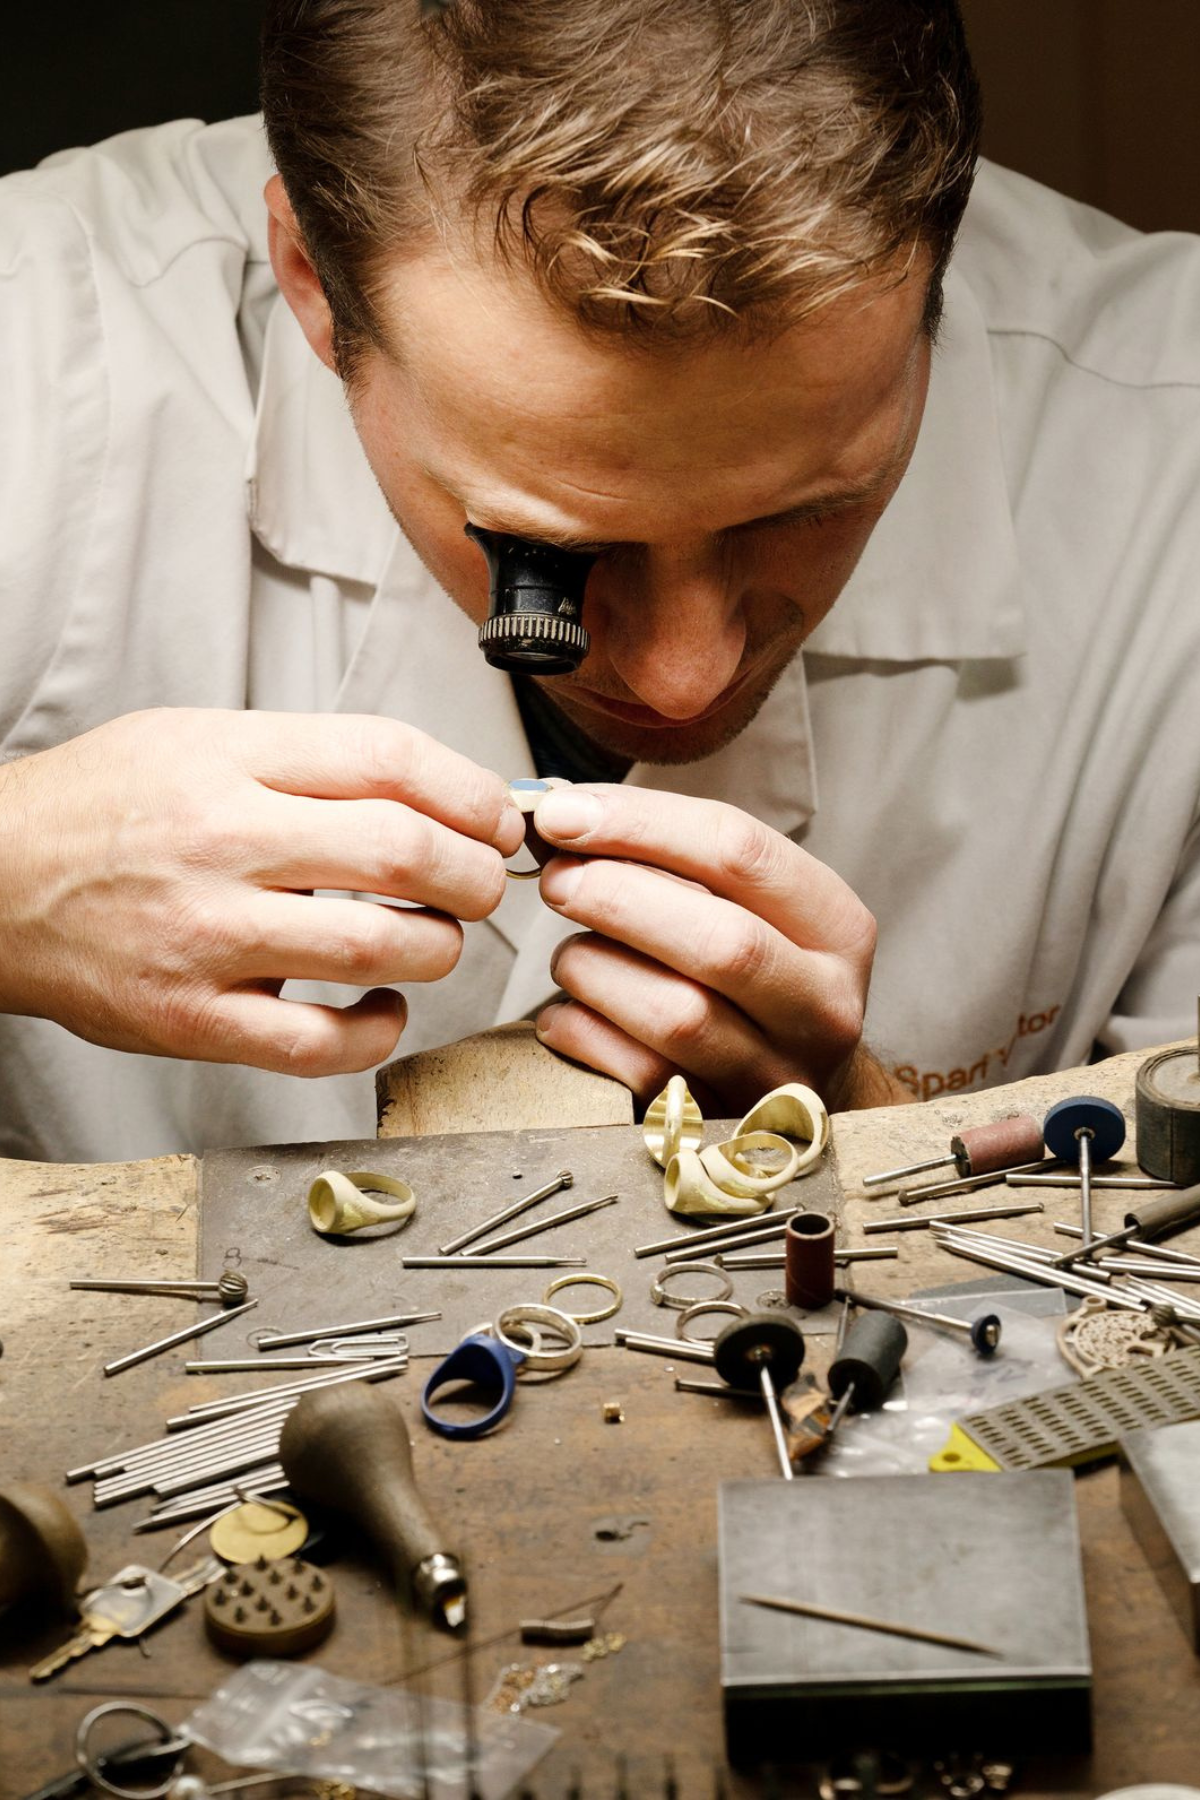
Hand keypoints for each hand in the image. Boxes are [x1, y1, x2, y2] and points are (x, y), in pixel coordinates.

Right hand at [0, 709, 522, 1073]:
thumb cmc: (101, 810)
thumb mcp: (198, 739)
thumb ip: (309, 761)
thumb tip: (434, 793)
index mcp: (230, 761)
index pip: (390, 757)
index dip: (472, 789)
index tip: (496, 815)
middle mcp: (223, 842)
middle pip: (404, 849)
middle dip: (474, 872)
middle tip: (481, 881)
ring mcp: (207, 936)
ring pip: (380, 945)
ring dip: (441, 946)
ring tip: (435, 938)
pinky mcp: (191, 1017)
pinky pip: (319, 1042)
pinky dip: (379, 1031)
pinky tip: (386, 1007)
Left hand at [530, 784, 907, 1113]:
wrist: (800, 1094)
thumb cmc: (756, 976)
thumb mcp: (748, 905)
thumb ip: (669, 858)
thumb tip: (561, 817)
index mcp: (838, 927)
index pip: (740, 851)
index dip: (639, 823)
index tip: (563, 813)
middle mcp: (822, 1005)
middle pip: (720, 941)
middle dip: (618, 897)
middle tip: (556, 878)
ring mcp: (776, 1074)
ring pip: (675, 1015)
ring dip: (595, 968)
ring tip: (570, 952)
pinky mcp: (721, 1122)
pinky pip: (635, 1074)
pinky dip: (581, 1033)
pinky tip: (567, 1010)